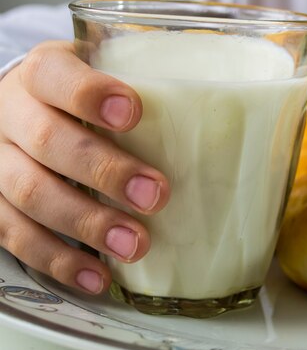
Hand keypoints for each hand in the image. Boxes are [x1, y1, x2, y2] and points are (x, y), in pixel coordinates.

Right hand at [0, 41, 169, 293]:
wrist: (21, 109)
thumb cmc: (82, 97)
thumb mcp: (107, 75)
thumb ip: (150, 88)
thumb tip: (241, 121)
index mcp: (43, 73)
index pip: (55, 75)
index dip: (89, 93)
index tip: (133, 112)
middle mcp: (11, 114)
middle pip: (46, 140)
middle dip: (103, 171)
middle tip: (155, 195)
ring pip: (28, 193)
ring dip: (86, 224)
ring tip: (135, 244)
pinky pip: (16, 237)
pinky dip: (59, 260)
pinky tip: (97, 276)